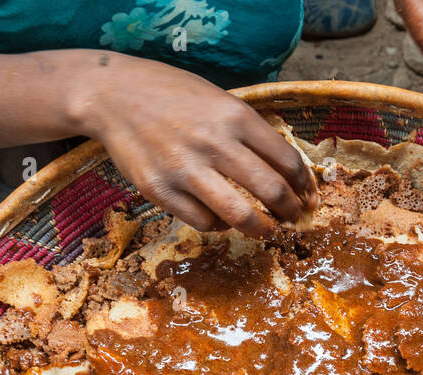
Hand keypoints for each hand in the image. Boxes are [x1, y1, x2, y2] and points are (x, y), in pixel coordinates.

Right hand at [73, 58, 317, 236]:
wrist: (114, 95)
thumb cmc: (172, 96)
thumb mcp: (218, 101)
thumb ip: (249, 132)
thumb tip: (286, 172)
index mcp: (234, 116)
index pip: (287, 160)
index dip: (304, 185)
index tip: (308, 197)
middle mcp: (213, 142)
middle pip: (270, 191)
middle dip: (291, 211)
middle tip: (294, 219)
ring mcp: (184, 169)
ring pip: (239, 216)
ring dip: (261, 229)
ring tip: (267, 230)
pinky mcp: (159, 190)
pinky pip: (203, 222)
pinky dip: (219, 226)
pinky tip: (222, 219)